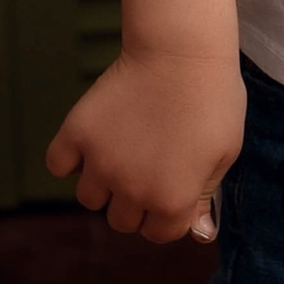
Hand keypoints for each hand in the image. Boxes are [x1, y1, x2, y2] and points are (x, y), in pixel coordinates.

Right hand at [45, 41, 243, 243]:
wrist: (181, 50)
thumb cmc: (212, 97)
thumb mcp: (225, 151)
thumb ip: (206, 196)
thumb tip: (200, 233)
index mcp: (172, 201)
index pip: (159, 234)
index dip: (168, 212)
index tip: (172, 185)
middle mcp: (132, 190)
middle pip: (122, 221)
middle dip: (136, 201)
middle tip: (148, 164)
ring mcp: (101, 162)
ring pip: (90, 198)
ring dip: (104, 182)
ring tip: (123, 149)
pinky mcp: (78, 133)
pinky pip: (58, 164)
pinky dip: (70, 158)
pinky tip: (93, 140)